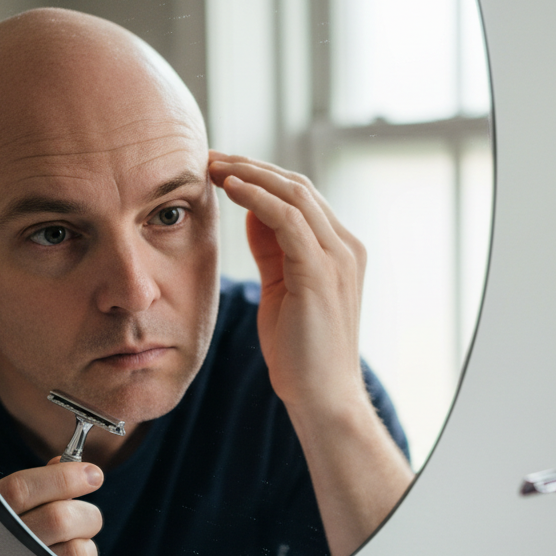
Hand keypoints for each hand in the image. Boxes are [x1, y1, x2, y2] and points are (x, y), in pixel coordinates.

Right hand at [0, 457, 103, 555]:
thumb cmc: (1, 538)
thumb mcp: (5, 507)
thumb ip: (39, 485)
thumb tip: (77, 467)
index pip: (21, 490)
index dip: (64, 478)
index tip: (92, 474)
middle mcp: (2, 549)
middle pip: (59, 519)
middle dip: (84, 512)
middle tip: (84, 514)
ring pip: (79, 551)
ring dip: (85, 542)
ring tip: (71, 544)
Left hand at [206, 151, 412, 555]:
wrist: (323, 396)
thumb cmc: (301, 351)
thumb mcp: (282, 288)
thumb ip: (273, 249)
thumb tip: (251, 211)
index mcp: (340, 250)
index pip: (301, 196)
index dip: (260, 176)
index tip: (220, 168)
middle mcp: (346, 247)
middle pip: (298, 186)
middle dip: (251, 167)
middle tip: (210, 158)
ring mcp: (338, 258)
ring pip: (294, 194)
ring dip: (249, 174)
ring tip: (212, 167)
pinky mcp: (320, 272)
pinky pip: (287, 220)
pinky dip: (257, 198)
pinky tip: (229, 189)